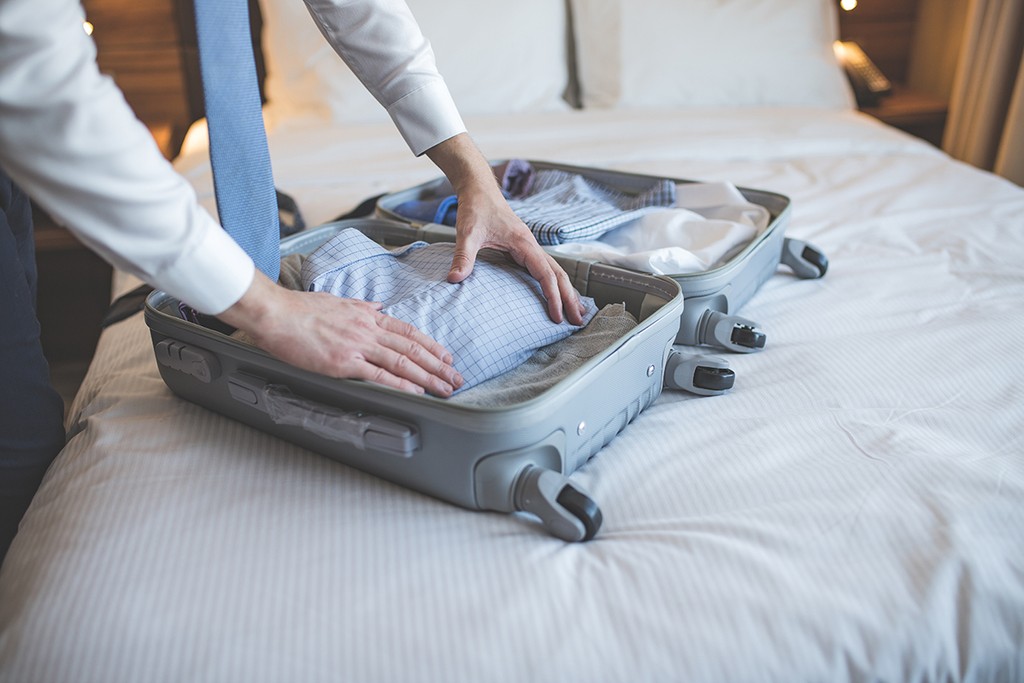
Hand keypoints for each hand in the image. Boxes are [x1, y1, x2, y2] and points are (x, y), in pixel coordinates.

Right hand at [218, 273, 462, 396]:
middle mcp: (368, 329)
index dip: (431, 345)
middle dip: (438, 364)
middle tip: (456, 377)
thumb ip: (361, 307)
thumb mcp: (339, 301)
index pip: (408, 331)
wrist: (277, 313)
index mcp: (367, 316)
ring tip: (444, 388)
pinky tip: (416, 392)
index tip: (446, 356)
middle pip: (412, 347)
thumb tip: (378, 307)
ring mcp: (358, 345)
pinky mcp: (344, 362)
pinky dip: (401, 384)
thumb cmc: (302, 309)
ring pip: (402, 361)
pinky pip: (379, 375)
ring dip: (427, 376)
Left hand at [425, 134, 585, 324]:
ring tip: (576, 312)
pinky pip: (544, 268)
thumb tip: (454, 279)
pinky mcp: (523, 248)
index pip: (545, 274)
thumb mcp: (467, 233)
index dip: (553, 296)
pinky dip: (554, 283)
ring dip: (566, 291)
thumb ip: (463, 257)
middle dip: (569, 298)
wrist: (479, 190)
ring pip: (554, 271)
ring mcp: (529, 247)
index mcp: (524, 243)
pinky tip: (557, 295)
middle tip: (578, 321)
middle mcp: (531, 245)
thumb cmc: (475, 208)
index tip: (557, 317)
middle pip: (558, 274)